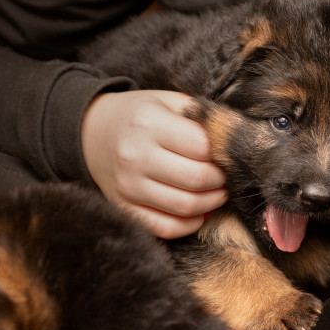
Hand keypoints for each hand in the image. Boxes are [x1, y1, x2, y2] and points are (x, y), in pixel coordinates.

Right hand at [82, 90, 226, 238]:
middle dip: (221, 180)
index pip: (203, 146)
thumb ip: (200, 116)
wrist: (92, 132)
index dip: (222, 152)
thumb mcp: (167, 101)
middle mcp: (134, 156)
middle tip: (225, 175)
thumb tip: (237, 140)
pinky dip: (189, 224)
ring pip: (185, 206)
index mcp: (149, 123)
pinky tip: (198, 212)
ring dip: (211, 203)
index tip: (225, 153)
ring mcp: (127, 186)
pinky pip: (165, 228)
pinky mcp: (123, 207)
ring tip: (217, 192)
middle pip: (197, 179)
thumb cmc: (139, 115)